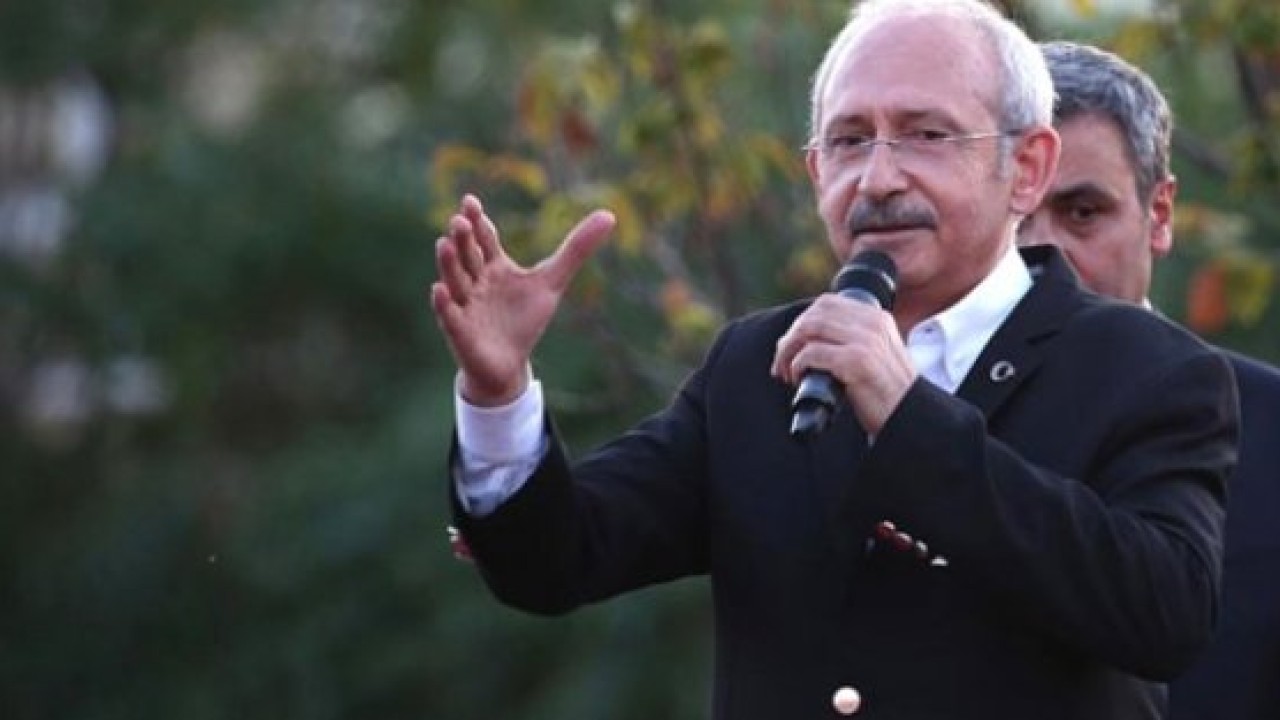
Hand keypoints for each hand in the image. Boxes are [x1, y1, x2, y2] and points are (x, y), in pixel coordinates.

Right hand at [431, 194, 614, 405]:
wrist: (509, 365)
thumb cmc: (525, 319)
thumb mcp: (552, 281)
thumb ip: (576, 249)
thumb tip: (609, 215)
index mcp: (494, 266)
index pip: (484, 238)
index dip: (477, 221)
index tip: (470, 201)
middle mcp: (475, 281)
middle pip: (467, 255)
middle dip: (462, 239)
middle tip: (459, 221)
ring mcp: (465, 305)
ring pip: (455, 280)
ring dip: (448, 264)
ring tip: (443, 244)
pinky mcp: (459, 331)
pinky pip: (449, 316)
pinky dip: (443, 304)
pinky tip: (438, 290)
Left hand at [771, 294, 916, 433]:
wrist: (910, 418)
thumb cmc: (888, 394)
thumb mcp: (877, 354)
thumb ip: (853, 340)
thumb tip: (810, 340)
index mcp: (877, 318)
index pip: (826, 303)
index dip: (802, 322)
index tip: (792, 346)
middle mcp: (872, 324)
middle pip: (814, 314)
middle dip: (790, 338)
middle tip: (781, 362)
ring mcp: (866, 341)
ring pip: (809, 329)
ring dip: (788, 351)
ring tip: (786, 372)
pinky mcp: (857, 362)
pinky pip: (812, 353)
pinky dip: (797, 366)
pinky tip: (798, 380)